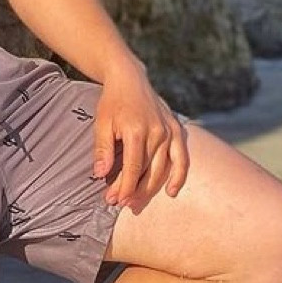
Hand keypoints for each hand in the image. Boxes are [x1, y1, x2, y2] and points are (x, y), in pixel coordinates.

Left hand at [92, 59, 189, 207]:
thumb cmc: (112, 101)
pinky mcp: (176, 129)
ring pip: (163, 168)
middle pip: (148, 171)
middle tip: (122, 204)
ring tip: (138, 202)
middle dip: (135, 191)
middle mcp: (157, 132)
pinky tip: (171, 191)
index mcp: (136, 130)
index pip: (133, 168)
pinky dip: (179, 176)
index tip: (114, 200)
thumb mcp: (101, 123)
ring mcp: (169, 131)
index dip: (124, 187)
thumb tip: (100, 174)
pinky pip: (181, 157)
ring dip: (151, 189)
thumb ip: (102, 149)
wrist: (129, 78)